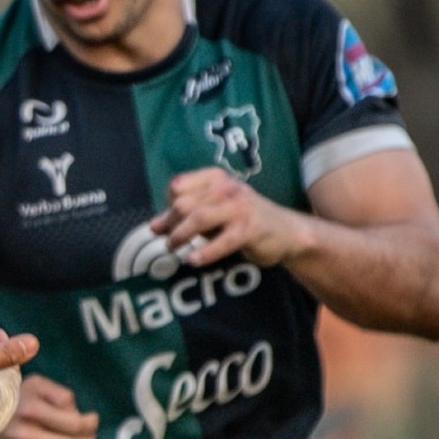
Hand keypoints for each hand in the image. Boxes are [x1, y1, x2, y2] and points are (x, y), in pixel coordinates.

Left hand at [149, 166, 307, 269]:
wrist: (285, 231)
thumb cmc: (241, 220)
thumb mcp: (212, 211)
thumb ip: (185, 215)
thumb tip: (153, 226)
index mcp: (215, 178)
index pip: (177, 186)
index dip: (167, 206)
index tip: (166, 224)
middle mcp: (226, 188)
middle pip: (183, 203)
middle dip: (171, 224)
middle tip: (169, 242)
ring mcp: (239, 207)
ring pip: (198, 218)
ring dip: (180, 236)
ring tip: (174, 249)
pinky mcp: (249, 229)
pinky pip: (222, 241)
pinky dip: (205, 252)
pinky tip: (194, 261)